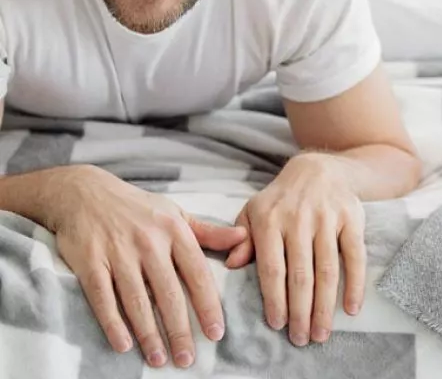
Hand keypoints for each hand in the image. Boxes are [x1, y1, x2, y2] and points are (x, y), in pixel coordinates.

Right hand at [48, 165, 246, 367]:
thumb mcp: (176, 213)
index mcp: (174, 230)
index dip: (207, 304)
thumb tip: (243, 237)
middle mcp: (149, 242)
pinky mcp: (91, 262)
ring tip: (160, 359)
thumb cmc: (139, 209)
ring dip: (149, 333)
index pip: (197, 272)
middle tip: (188, 359)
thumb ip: (208, 232)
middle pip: (168, 293)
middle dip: (180, 329)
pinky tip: (124, 345)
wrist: (87, 194)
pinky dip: (113, 323)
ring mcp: (119, 253)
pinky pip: (103, 298)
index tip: (216, 333)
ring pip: (137, 300)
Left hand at [225, 152, 365, 346]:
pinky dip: (355, 283)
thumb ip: (240, 238)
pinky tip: (351, 308)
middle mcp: (299, 218)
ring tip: (321, 333)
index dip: (275, 299)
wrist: (317, 168)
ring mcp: (327, 217)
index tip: (277, 325)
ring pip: (327, 269)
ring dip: (324, 305)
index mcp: (270, 219)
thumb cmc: (280, 199)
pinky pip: (355, 255)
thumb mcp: (253, 212)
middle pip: (301, 274)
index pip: (272, 268)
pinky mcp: (351, 217)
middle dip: (301, 311)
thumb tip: (231, 265)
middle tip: (301, 339)